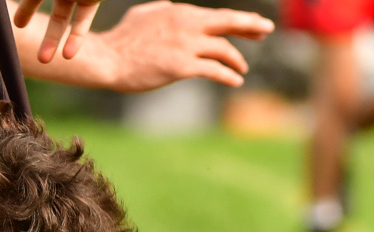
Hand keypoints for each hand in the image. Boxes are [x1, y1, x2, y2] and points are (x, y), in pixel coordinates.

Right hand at [11, 0, 101, 63]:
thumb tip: (5, 9)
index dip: (25, 9)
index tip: (16, 25)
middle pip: (42, 5)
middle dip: (33, 24)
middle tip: (26, 51)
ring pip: (62, 19)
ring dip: (54, 40)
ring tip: (44, 60)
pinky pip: (82, 20)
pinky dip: (75, 37)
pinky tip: (68, 55)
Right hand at [95, 1, 272, 90]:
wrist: (107, 60)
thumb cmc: (121, 40)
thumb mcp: (144, 14)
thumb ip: (162, 9)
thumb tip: (171, 6)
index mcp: (180, 12)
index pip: (217, 15)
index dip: (239, 20)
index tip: (253, 25)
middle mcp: (188, 25)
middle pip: (229, 22)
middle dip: (251, 26)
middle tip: (266, 30)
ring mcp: (186, 45)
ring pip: (224, 50)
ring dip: (237, 60)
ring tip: (242, 69)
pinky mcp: (182, 66)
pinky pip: (214, 70)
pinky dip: (228, 75)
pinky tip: (236, 81)